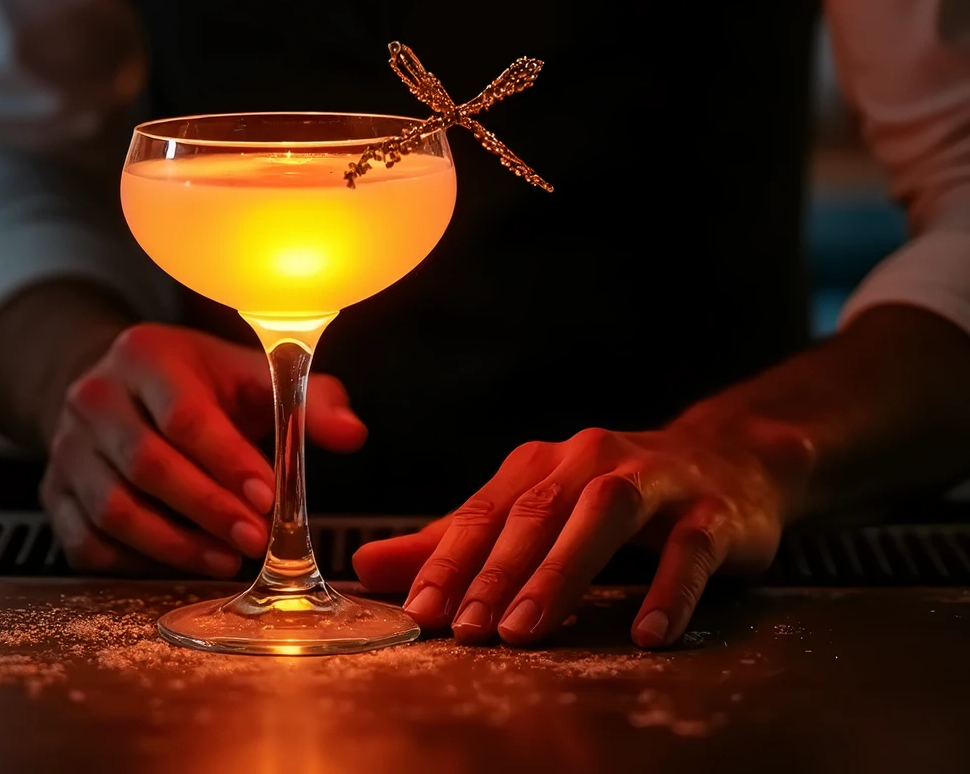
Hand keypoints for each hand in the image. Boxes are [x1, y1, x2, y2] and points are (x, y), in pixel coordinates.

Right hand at [40, 323, 366, 572]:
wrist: (118, 390)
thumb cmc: (195, 386)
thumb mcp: (247, 376)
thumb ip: (304, 400)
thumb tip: (351, 431)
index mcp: (144, 355)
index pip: (185, 414)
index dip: (229, 462)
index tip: (269, 497)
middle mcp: (95, 396)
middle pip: (148, 465)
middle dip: (208, 510)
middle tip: (255, 539)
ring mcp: (67, 448)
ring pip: (114, 509)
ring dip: (175, 544)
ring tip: (226, 558)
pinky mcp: (53, 493)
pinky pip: (86, 541)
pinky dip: (134, 562)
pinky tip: (179, 564)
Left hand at [354, 415, 811, 648]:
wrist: (728, 462)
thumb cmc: (616, 497)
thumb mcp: (535, 511)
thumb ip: (457, 541)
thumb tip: (365, 563)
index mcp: (543, 463)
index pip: (486, 511)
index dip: (449, 558)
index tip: (419, 610)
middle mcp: (592, 460)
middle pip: (537, 511)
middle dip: (496, 571)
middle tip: (465, 628)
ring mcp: (655, 481)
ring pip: (603, 516)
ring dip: (561, 572)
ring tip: (527, 630)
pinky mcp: (710, 511)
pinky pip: (688, 549)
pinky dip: (667, 589)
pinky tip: (647, 633)